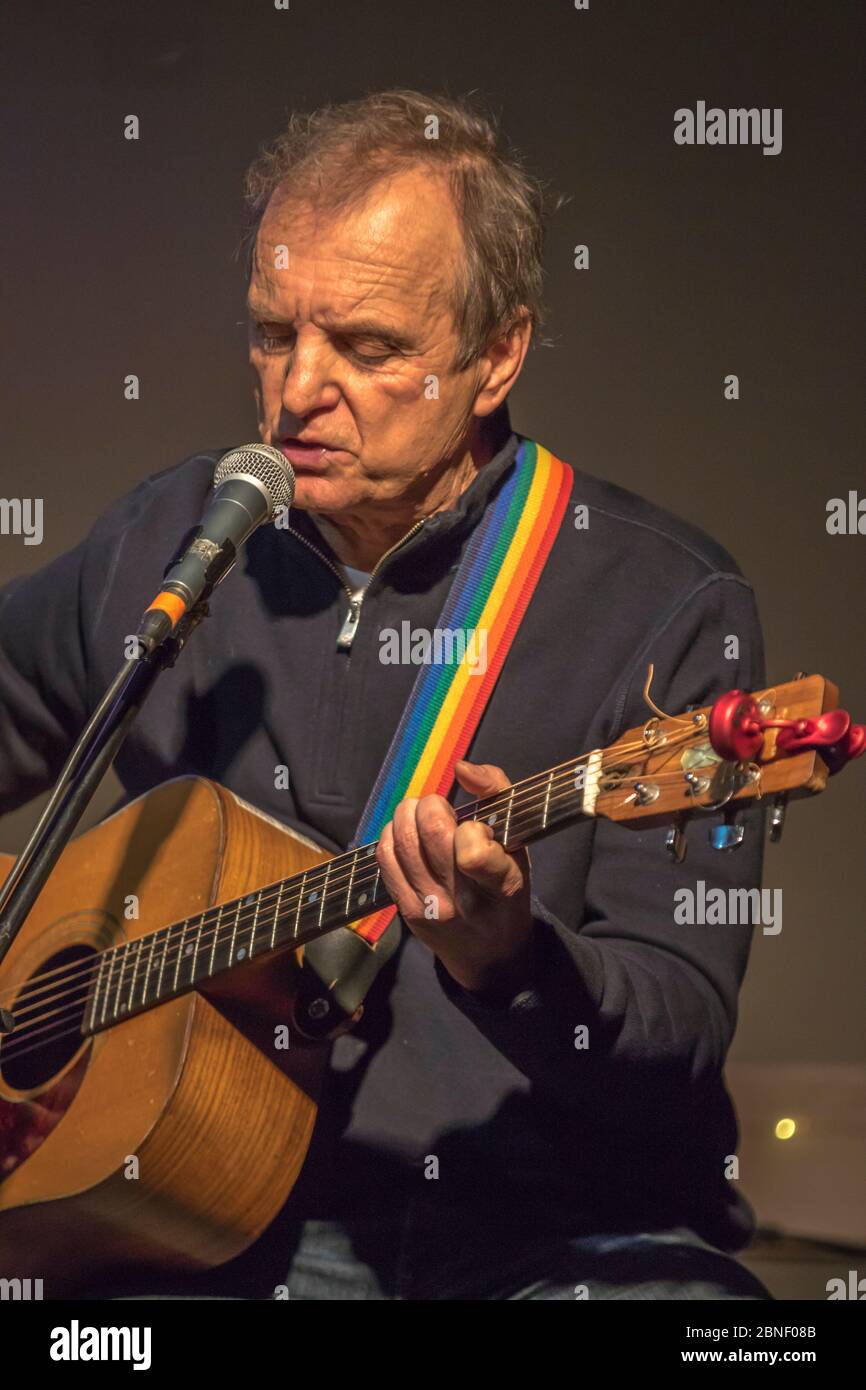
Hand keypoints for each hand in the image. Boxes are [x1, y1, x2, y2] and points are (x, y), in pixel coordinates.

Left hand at [375, 758, 533, 994]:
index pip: (473, 850)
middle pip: (430, 832)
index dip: (470, 826)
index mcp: (501, 885)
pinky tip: (405, 835)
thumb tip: (461, 767)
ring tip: (421, 816)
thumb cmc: (507, 891)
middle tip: (439, 808)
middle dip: (431, 806)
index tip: (476, 827)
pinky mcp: (407, 911)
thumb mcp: (519, 845)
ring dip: (407, 815)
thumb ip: (498, 794)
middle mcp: (463, 902)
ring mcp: (431, 908)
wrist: (491, 955)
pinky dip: (391, 835)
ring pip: (402, 841)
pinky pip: (385, 859)